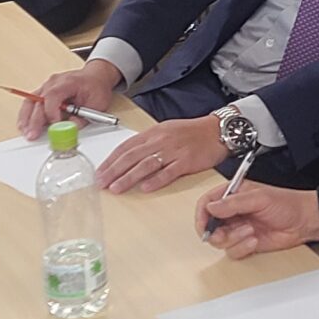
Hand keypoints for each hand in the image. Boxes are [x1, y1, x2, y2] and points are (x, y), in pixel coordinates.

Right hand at [19, 58, 123, 139]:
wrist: (94, 77)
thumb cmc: (96, 88)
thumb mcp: (97, 104)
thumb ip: (83, 117)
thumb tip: (70, 128)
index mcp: (68, 82)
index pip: (53, 95)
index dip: (50, 111)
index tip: (54, 125)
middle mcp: (54, 82)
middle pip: (37, 100)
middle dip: (34, 120)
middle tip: (32, 135)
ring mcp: (46, 86)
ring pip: (30, 101)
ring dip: (26, 118)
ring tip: (26, 132)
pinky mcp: (43, 92)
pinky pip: (30, 103)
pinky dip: (26, 115)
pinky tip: (25, 126)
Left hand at [96, 116, 227, 193]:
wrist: (218, 130)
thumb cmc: (192, 132)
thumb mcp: (166, 131)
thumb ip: (148, 143)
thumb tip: (129, 158)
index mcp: (154, 133)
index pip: (127, 147)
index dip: (111, 160)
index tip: (100, 172)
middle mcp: (161, 141)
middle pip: (132, 157)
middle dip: (114, 171)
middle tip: (101, 183)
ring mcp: (174, 151)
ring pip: (146, 165)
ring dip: (129, 177)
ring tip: (116, 188)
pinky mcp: (187, 161)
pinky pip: (169, 172)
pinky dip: (156, 180)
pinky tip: (145, 188)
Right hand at [198, 180, 318, 257]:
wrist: (304, 222)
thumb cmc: (287, 204)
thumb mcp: (260, 198)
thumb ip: (233, 203)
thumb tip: (211, 207)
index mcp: (233, 194)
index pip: (207, 203)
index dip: (202, 214)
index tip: (204, 224)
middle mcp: (233, 212)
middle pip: (209, 225)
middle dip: (215, 232)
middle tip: (224, 234)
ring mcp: (238, 228)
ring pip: (220, 241)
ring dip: (234, 239)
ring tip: (251, 232)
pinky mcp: (245, 243)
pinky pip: (233, 251)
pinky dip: (242, 248)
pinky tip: (255, 240)